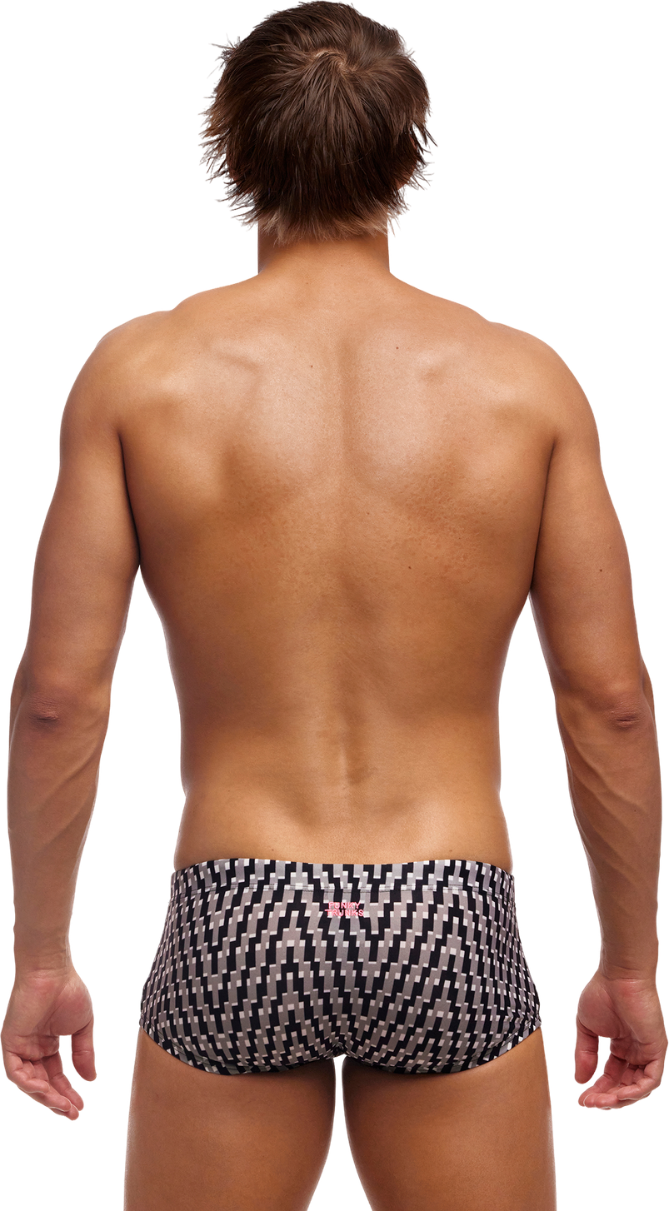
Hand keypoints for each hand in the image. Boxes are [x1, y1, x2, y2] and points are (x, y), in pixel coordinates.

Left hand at [0, 964, 96, 1121]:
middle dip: (58, 1100)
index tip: (81, 1107)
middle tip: (74, 1114)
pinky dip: (31, 1085)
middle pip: (42, 1083)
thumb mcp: (83, 1028)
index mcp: (46, 1044)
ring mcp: (20, 1047)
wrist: (53, 973)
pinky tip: (48, 1092)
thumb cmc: (68, 992)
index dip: (67, 1092)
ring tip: (65, 1107)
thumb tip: (90, 1079)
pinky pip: (17, 1073)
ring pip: (29, 1083)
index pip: (55, 1075)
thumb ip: (83, 1054)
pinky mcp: (10, 1044)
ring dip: (46, 1097)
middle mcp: (32, 1049)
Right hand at [573, 969, 667, 1110]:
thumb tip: (580, 1081)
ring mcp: (648, 1053)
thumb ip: (585, 1054)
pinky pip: (650, 1081)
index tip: (581, 1100)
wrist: (619, 977)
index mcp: (622, 1046)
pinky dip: (635, 1092)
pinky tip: (617, 1095)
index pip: (612, 1076)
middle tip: (588, 1104)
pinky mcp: (657, 1051)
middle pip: (624, 1085)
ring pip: (638, 1088)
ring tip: (599, 1101)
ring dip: (619, 1099)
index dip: (598, 1089)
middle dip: (606, 1097)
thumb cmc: (602, 995)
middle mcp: (637, 1052)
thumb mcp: (586, 1028)